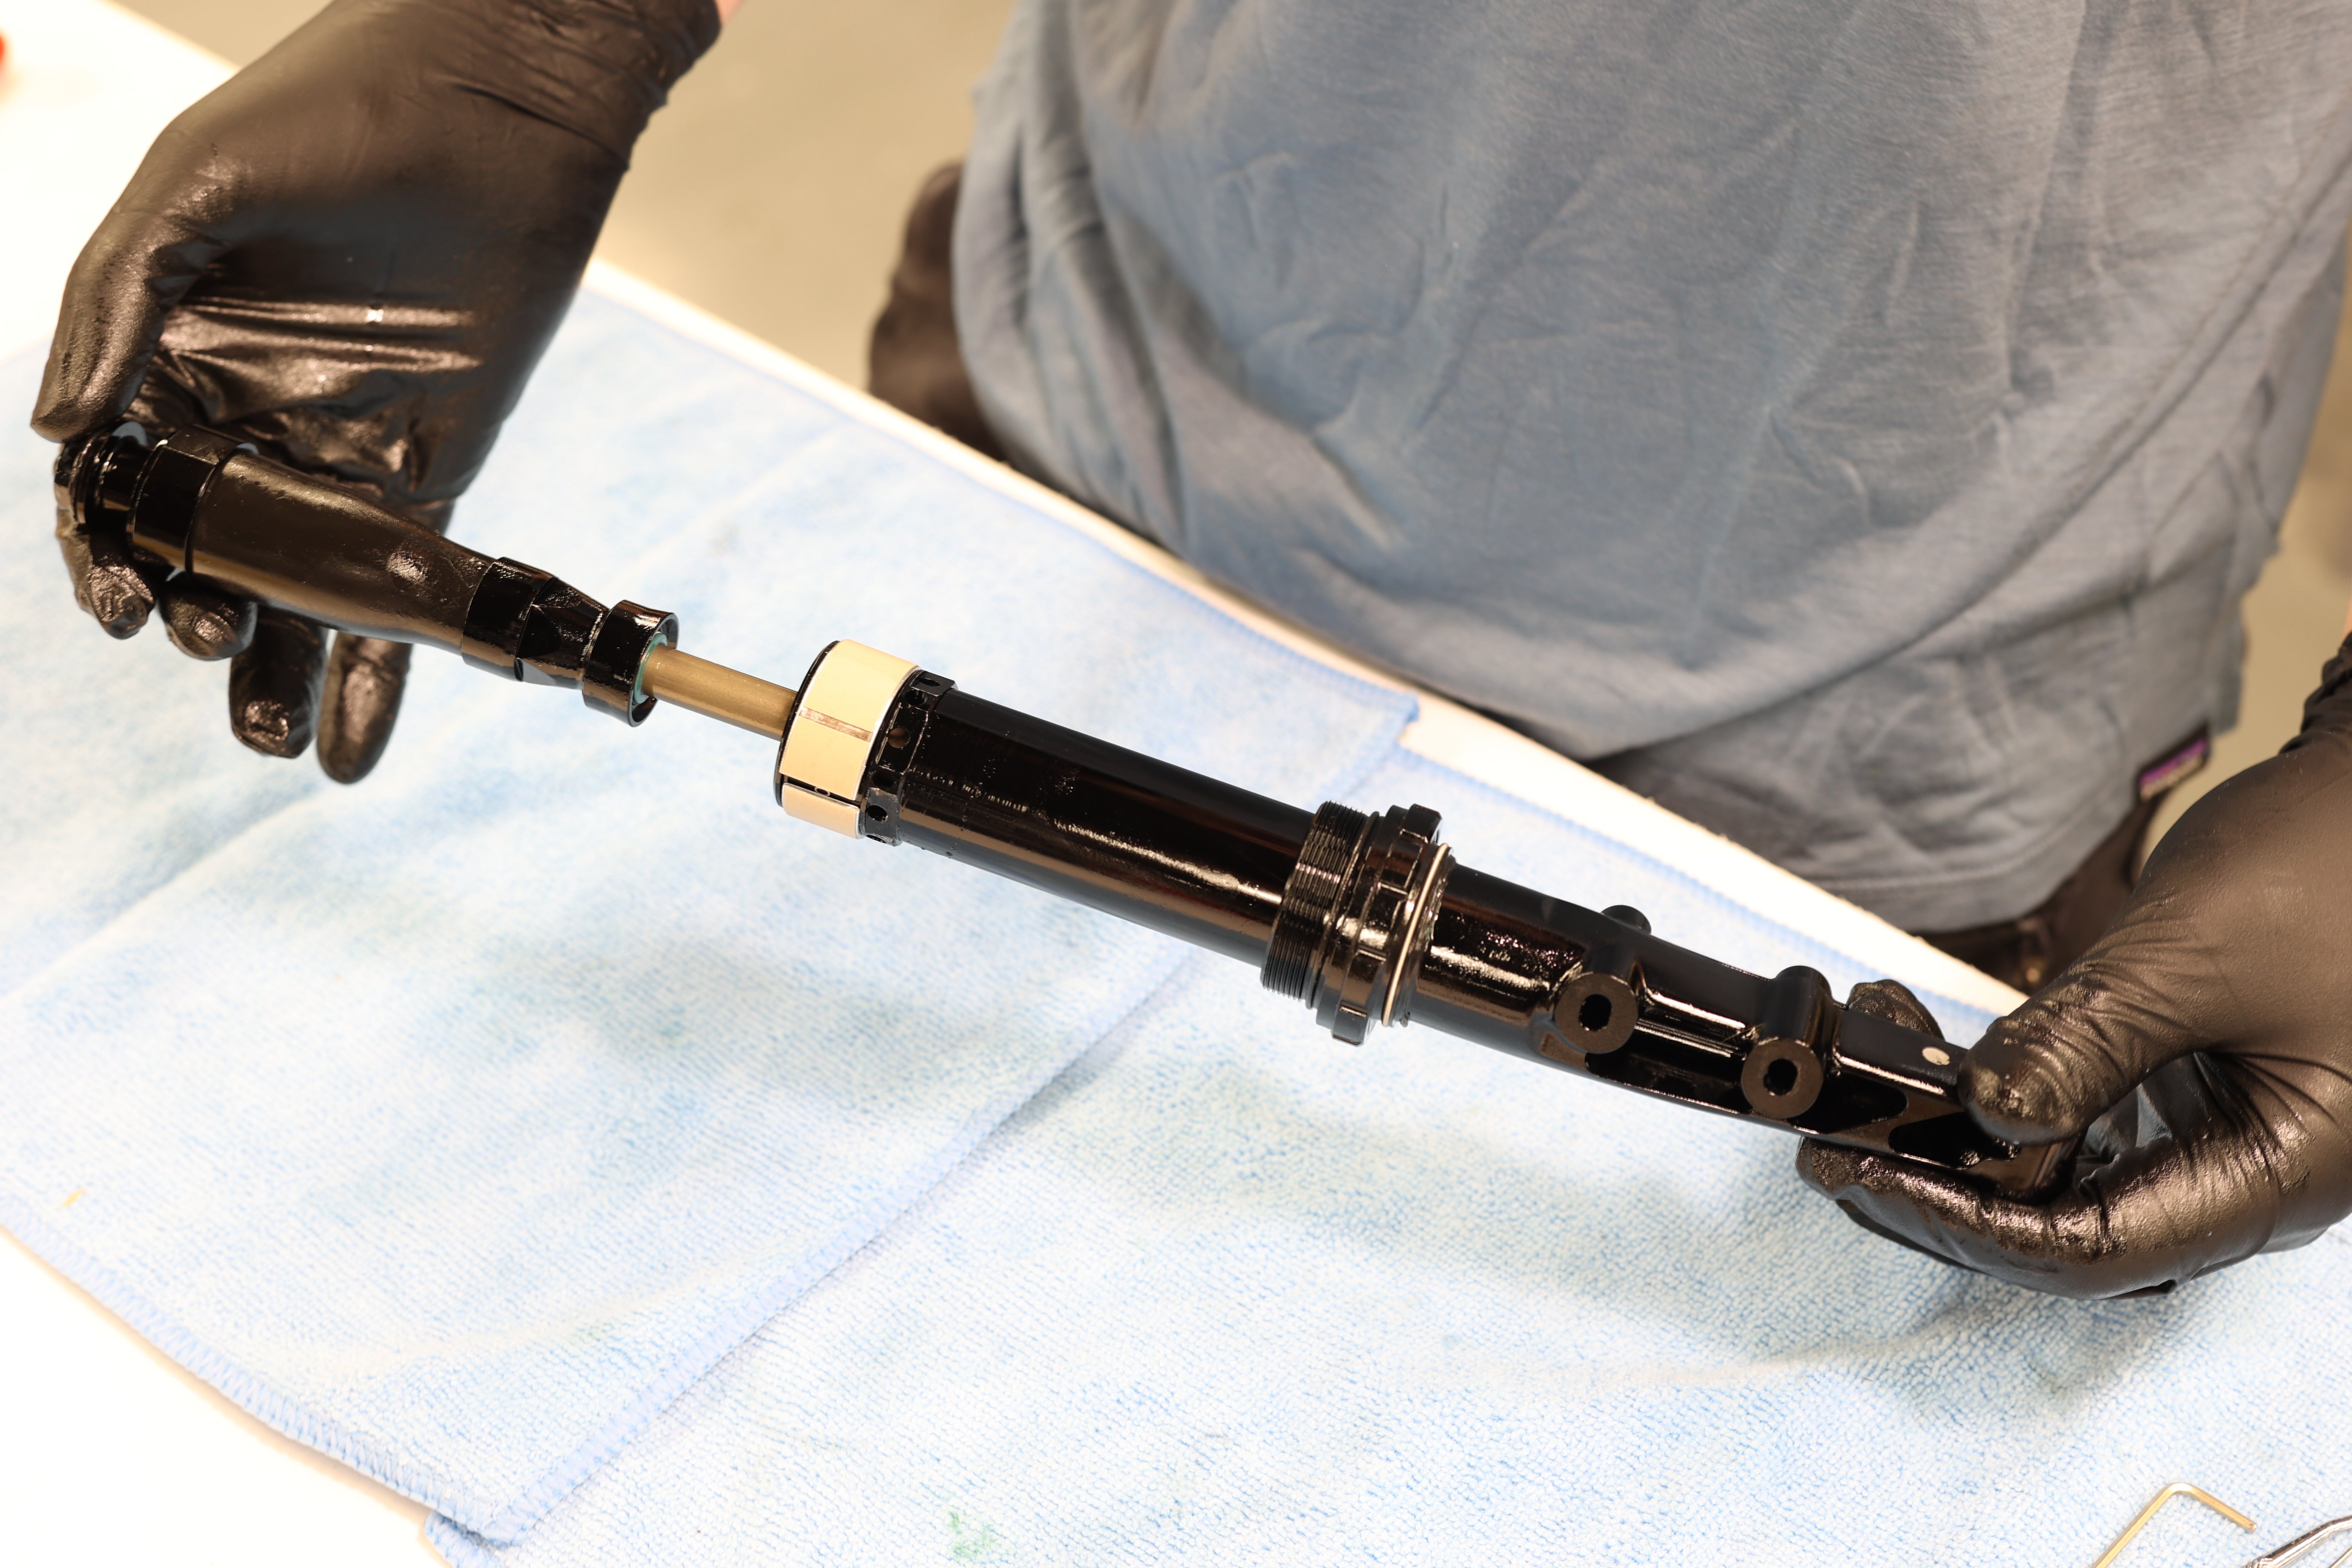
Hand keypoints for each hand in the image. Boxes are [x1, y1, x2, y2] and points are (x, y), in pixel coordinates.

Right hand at [34, 0, 716, 779]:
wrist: (493, 108)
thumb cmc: (331, 113)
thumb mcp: (196, 189)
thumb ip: (119, 304)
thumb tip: (56, 435)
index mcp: (163, 358)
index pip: (111, 485)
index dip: (105, 556)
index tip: (123, 606)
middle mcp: (237, 419)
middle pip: (197, 553)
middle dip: (194, 617)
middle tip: (211, 642)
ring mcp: (330, 455)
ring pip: (290, 593)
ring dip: (276, 675)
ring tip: (274, 744)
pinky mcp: (423, 475)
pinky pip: (393, 592)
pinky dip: (380, 676)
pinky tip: (355, 752)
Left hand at [1799, 636, 2351, 1297]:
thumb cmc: (2327, 864)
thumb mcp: (2195, 956)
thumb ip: (2086, 1042)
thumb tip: (1983, 1116)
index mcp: (2279, 1176)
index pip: (2095, 1248)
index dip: (1968, 1225)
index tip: (1863, 1173)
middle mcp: (2253, 1177)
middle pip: (2074, 1233)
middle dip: (1948, 1198)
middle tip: (1831, 1154)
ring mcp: (2222, 1136)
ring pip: (2068, 1186)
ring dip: (1962, 1152)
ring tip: (1861, 1101)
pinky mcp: (2191, 1091)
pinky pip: (2084, 1127)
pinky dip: (2002, 1102)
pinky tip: (1933, 1058)